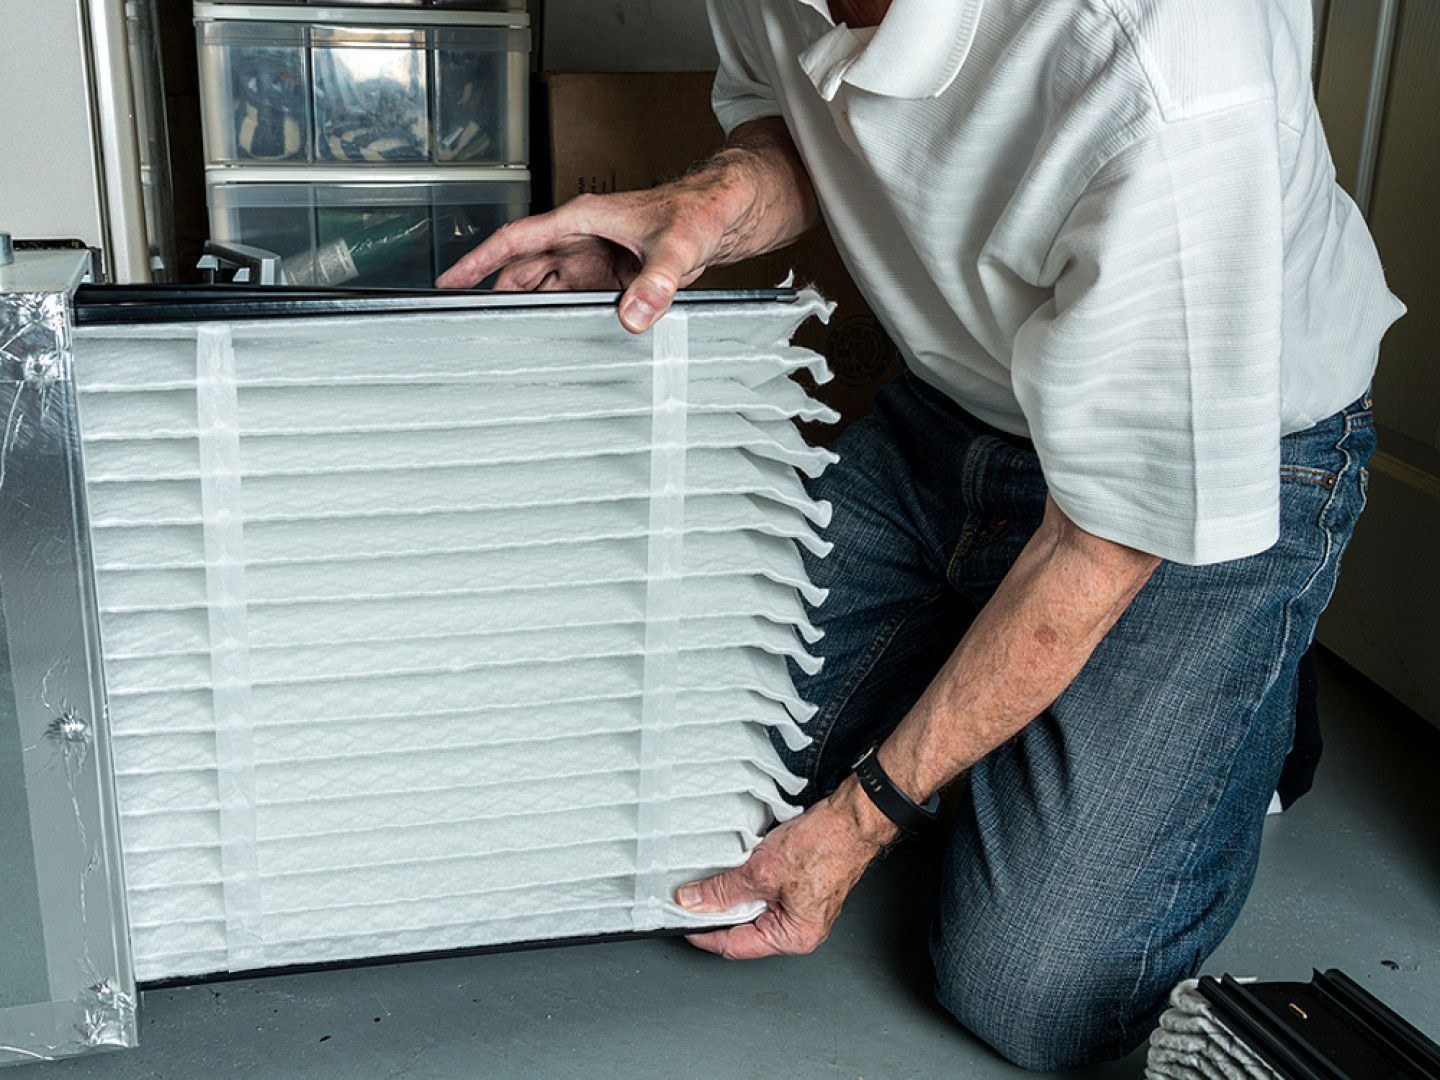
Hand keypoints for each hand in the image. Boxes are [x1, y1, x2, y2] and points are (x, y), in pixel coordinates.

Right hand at [435, 185, 731, 333]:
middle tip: (470, 326)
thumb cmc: (698, 211)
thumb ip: (655, 283)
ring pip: (545, 285)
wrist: (723, 213)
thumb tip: (634, 316)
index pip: (516, 240)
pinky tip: (552, 338)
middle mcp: (580, 239)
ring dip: (527, 308)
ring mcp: (593, 258)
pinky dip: (558, 315)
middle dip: (496, 293)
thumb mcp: (676, 247)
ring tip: (504, 339)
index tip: (450, 280)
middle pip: (523, 268)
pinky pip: (572, 298)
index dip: (479, 260)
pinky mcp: (609, 277)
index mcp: (581, 220)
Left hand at [677, 777, 897, 959]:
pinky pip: (766, 893)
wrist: (850, 819)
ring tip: (715, 877)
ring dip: (733, 894)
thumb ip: (722, 890)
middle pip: (744, 929)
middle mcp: (799, 929)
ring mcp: (802, 909)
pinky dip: (748, 882)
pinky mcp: (801, 889)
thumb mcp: (760, 871)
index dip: (704, 933)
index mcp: (793, 937)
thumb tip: (693, 902)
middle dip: (717, 912)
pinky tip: (737, 867)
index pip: (735, 946)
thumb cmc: (823, 846)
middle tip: (692, 896)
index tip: (682, 920)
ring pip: (754, 908)